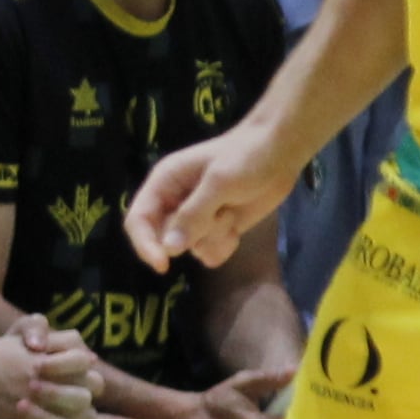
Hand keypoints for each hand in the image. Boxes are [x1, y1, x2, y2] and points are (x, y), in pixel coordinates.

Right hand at [125, 121, 295, 271]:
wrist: (281, 153)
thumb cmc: (246, 157)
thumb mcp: (219, 182)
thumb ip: (193, 214)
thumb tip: (170, 249)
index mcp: (165, 183)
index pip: (138, 219)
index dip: (145, 244)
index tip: (163, 264)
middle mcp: (175, 202)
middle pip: (164, 239)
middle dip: (194, 234)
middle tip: (220, 214)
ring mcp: (196, 218)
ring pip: (189, 248)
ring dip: (212, 238)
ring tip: (231, 214)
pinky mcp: (216, 229)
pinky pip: (208, 254)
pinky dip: (223, 247)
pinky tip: (237, 230)